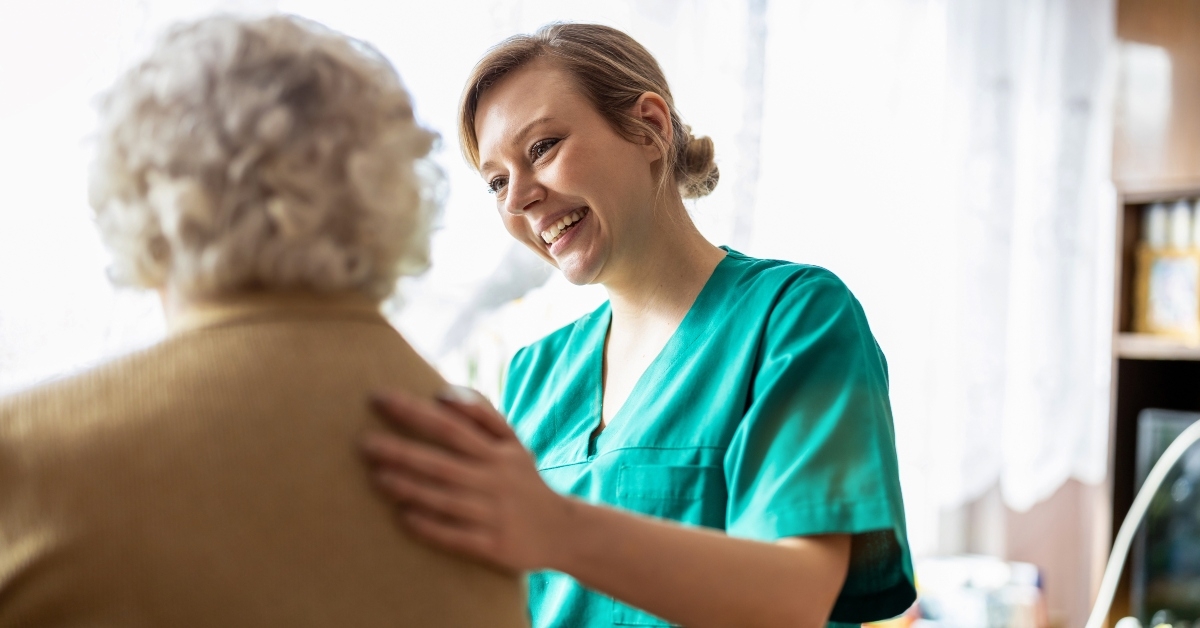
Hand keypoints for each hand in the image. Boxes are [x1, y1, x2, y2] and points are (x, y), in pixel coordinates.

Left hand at [360, 387, 573, 573]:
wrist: (562, 531)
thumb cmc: (524, 481)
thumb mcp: (512, 444)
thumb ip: (482, 414)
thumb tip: (443, 393)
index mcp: (497, 453)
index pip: (451, 426)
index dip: (415, 412)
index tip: (379, 399)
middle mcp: (494, 481)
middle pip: (442, 463)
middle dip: (403, 452)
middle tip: (364, 443)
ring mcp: (494, 514)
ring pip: (446, 499)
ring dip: (410, 488)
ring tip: (377, 477)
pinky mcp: (494, 546)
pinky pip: (457, 537)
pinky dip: (431, 527)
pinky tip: (404, 518)